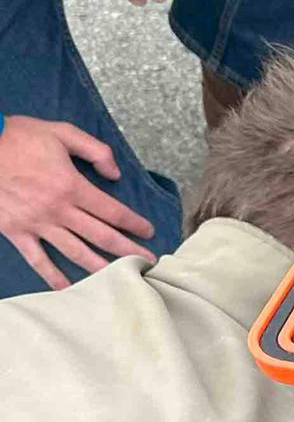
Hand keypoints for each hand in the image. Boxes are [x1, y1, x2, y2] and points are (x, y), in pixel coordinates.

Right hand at [0, 114, 155, 288]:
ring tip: (120, 278)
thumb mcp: (62, 132)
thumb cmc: (19, 137)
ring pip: (75, 252)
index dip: (134, 223)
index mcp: (72, 185)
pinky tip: (68, 289)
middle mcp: (59, 210)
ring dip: (100, 267)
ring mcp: (37, 224)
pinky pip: (38, 259)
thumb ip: (95, 150)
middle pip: (101, 236)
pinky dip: (53, 276)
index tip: (149, 232)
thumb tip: (115, 174)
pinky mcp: (16, 232)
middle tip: (148, 262)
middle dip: (128, 250)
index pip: (112, 211)